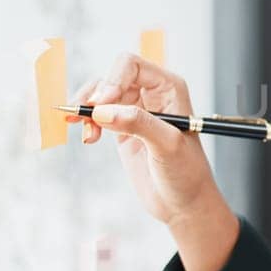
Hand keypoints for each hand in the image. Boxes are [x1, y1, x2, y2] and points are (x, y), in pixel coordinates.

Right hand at [64, 51, 224, 227]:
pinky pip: (97, 114)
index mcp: (169, 87)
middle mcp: (152, 94)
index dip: (112, 80)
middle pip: (111, 76)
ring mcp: (136, 111)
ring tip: (84, 130)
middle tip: (83, 116)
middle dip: (94, 94)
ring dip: (87, 109)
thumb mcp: (167, 146)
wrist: (184, 203)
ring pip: (100, 95)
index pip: (131, 66)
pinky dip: (87, 122)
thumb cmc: (187, 173)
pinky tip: (89, 138)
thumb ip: (138, 124)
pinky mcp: (122, 129)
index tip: (101, 104)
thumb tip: (103, 111)